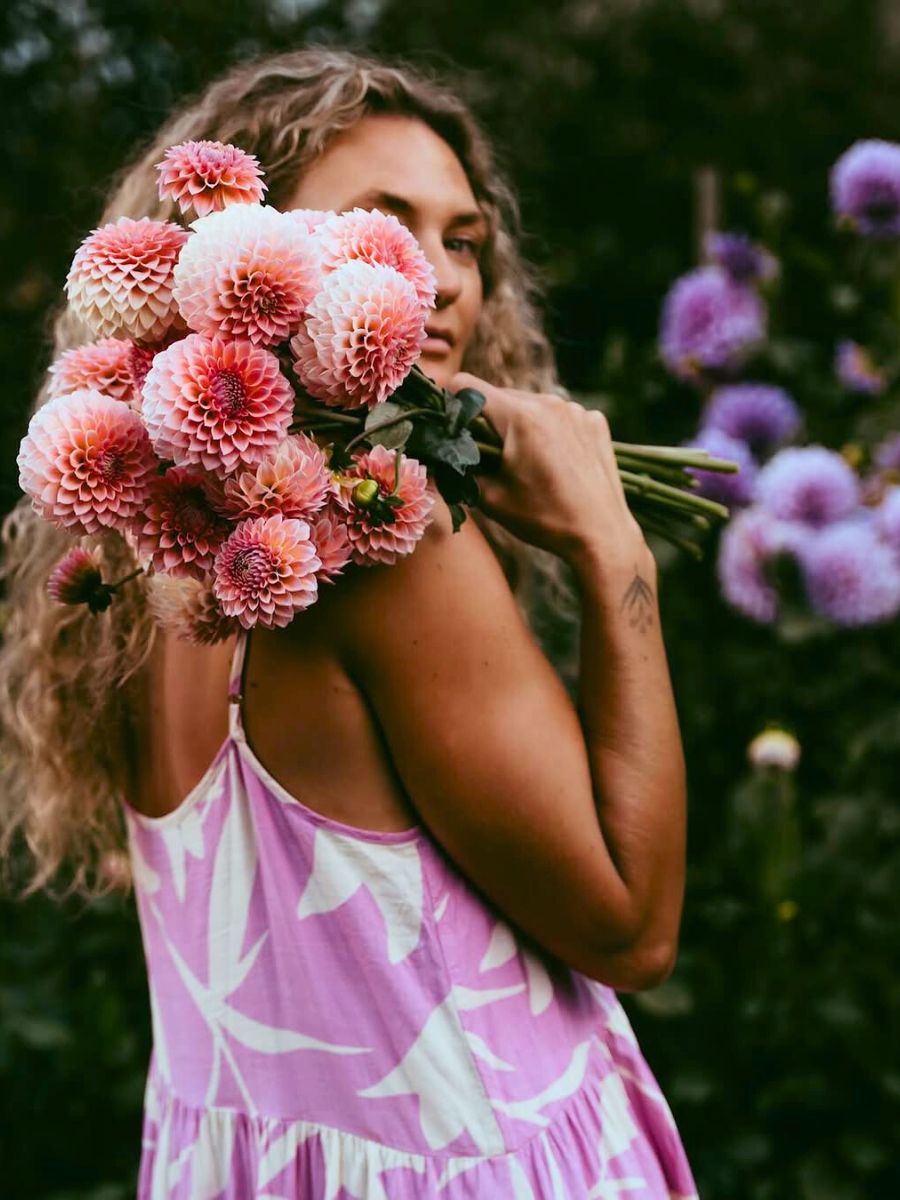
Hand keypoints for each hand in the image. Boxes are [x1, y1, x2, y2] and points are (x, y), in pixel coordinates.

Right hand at [451, 371, 649, 567]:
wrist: (602, 536)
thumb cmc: (544, 519)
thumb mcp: (490, 499)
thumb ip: (457, 471)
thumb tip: (432, 459)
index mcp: (520, 417)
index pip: (466, 387)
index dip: (450, 406)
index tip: (452, 430)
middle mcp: (550, 403)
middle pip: (500, 396)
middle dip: (488, 422)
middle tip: (491, 458)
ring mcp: (577, 410)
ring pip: (530, 405)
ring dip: (520, 426)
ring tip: (528, 464)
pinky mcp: (595, 421)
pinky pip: (559, 415)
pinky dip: (550, 432)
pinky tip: (557, 462)